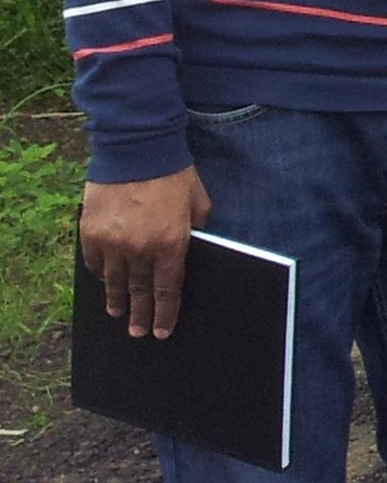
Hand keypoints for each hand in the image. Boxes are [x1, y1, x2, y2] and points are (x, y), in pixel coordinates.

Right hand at [80, 168, 212, 339]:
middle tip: (137, 332)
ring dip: (117, 300)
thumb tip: (191, 250)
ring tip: (118, 314)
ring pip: (114, 281)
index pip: (168, 289)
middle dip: (140, 314)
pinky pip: (95, 263)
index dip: (165, 312)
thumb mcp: (199, 203)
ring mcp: (112, 242)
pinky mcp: (91, 233)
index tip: (162, 331)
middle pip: (139, 291)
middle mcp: (140, 249)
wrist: (138, 150)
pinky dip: (101, 274)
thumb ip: (196, 231)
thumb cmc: (174, 174)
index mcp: (172, 244)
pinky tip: (106, 282)